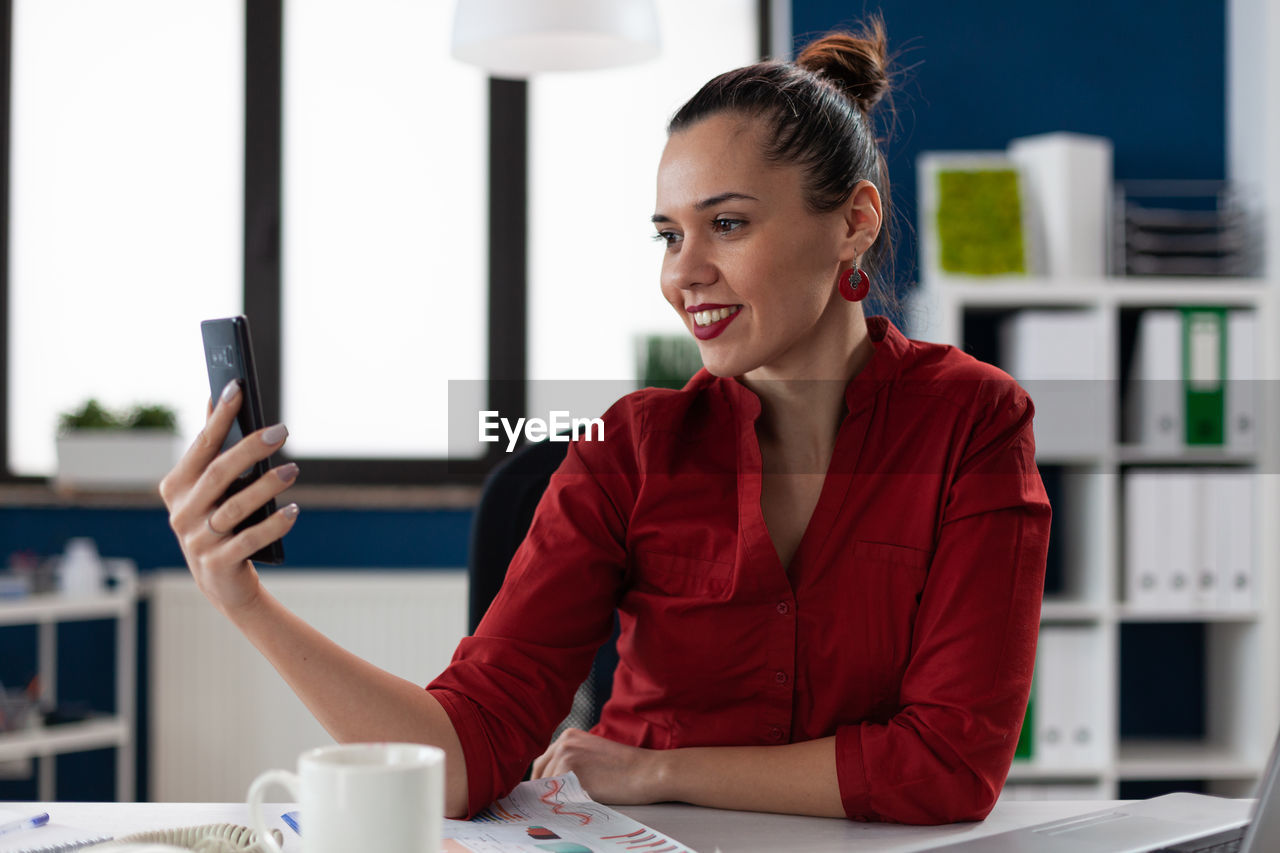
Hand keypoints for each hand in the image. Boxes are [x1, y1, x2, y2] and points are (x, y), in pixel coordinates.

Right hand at [158, 381, 299, 614]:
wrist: (221, 581)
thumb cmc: (218, 522)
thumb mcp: (209, 488)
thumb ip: (211, 449)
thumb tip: (217, 396)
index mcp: (176, 487)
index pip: (202, 445)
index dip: (219, 416)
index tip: (237, 387)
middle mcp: (181, 513)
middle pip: (219, 474)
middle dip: (250, 448)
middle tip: (281, 431)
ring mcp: (197, 540)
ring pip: (235, 507)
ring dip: (267, 487)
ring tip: (293, 470)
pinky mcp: (217, 564)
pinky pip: (249, 540)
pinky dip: (273, 525)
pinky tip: (293, 511)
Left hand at [530, 728, 667, 805]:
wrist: (646, 771)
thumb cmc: (626, 768)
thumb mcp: (593, 754)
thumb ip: (571, 761)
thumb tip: (549, 785)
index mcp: (568, 735)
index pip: (542, 762)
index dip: (541, 781)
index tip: (542, 796)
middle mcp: (564, 743)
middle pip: (539, 773)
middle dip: (542, 791)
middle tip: (547, 807)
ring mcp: (566, 757)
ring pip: (545, 787)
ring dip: (551, 799)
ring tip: (565, 809)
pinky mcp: (571, 775)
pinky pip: (555, 796)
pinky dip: (559, 805)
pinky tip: (571, 809)